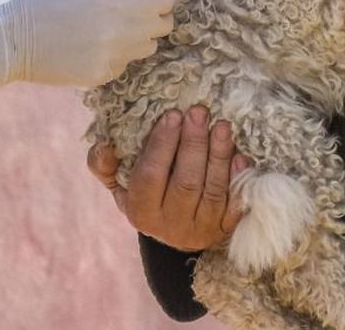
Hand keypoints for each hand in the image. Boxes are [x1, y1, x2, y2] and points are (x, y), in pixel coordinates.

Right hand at [0, 0, 195, 89]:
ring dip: (140, 34)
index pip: (167, 0)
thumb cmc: (50, 2)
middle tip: (136, 4)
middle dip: (157, 13)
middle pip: (164, 25)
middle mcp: (122, 34)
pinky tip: (93, 44)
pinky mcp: (104, 77)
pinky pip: (127, 62)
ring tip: (109, 25)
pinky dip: (120, 52)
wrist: (15, 42)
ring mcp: (114, 59)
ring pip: (148, 46)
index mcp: (118, 4)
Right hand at [87, 105, 248, 251]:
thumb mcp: (119, 183)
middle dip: (194, 144)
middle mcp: (171, 224)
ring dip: (219, 155)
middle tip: (199, 112)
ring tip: (222, 125)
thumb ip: (105, 165)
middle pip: (185, 182)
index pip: (151, 175)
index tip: (172, 114)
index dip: (162, 144)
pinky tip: (240, 156)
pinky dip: (238, 179)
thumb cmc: (145, 194)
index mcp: (141, 210)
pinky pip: (235, 205)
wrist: (173, 231)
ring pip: (212, 190)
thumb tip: (104, 146)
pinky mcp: (225, 228)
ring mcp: (201, 228)